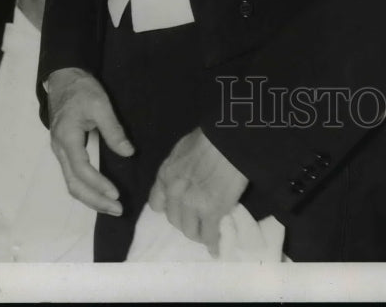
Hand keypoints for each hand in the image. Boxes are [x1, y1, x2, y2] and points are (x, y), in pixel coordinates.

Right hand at [47, 66, 134, 214]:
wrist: (64, 79)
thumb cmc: (82, 90)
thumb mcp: (101, 104)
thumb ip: (113, 130)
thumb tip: (128, 152)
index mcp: (67, 137)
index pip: (81, 169)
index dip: (98, 184)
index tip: (115, 194)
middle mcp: (59, 149)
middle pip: (74, 184)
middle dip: (95, 200)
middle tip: (117, 209)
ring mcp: (60, 152)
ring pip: (71, 183)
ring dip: (90, 198)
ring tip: (111, 206)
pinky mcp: (65, 151)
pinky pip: (73, 176)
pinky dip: (86, 188)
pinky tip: (100, 193)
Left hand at [148, 127, 247, 254]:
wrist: (229, 139)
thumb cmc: (209, 137)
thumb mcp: (183, 149)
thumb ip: (179, 167)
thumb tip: (187, 177)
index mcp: (166, 175)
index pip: (156, 204)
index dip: (168, 207)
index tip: (177, 208)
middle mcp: (174, 193)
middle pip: (174, 219)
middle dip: (184, 220)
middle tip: (197, 219)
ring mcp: (192, 204)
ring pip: (189, 231)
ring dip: (198, 233)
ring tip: (207, 232)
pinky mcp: (211, 212)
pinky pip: (209, 235)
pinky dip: (213, 243)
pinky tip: (216, 247)